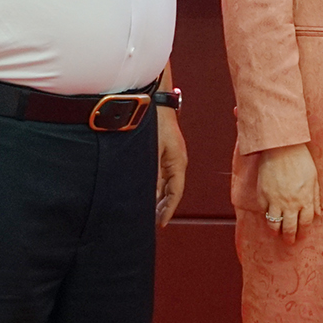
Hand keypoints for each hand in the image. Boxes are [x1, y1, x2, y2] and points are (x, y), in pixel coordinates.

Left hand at [154, 105, 187, 226]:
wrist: (153, 98)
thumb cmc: (154, 121)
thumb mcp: (152, 151)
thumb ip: (152, 174)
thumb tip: (152, 194)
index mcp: (178, 162)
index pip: (176, 193)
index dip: (168, 210)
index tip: (161, 223)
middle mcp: (177, 160)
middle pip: (172, 189)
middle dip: (163, 206)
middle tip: (152, 221)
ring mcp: (171, 154)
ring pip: (166, 181)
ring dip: (158, 195)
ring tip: (147, 209)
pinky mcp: (164, 148)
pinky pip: (162, 172)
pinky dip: (155, 183)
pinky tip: (145, 188)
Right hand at [256, 143, 319, 236]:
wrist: (281, 148)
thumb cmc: (300, 160)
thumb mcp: (314, 178)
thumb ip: (315, 197)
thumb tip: (318, 214)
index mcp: (305, 199)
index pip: (305, 222)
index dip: (303, 231)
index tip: (301, 235)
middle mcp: (290, 204)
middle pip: (290, 227)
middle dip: (290, 237)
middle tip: (289, 242)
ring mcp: (275, 200)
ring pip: (274, 224)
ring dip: (276, 231)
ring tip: (276, 233)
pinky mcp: (263, 195)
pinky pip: (264, 211)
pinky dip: (266, 215)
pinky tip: (268, 217)